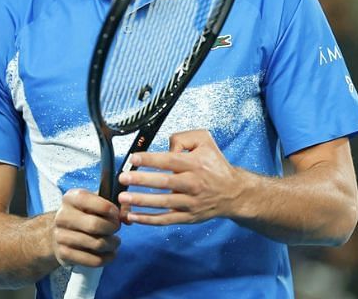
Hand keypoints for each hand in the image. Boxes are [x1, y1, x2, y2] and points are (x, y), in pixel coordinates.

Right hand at [52, 188, 121, 267]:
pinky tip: (110, 252)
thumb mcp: (95, 203)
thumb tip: (127, 217)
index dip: (108, 208)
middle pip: (95, 225)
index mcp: (70, 198)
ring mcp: (61, 236)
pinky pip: (94, 260)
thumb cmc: (84, 215)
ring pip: (97, 244)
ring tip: (114, 241)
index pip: (89, 201)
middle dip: (112, 228)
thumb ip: (115, 205)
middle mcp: (62, 216)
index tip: (115, 214)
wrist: (60, 232)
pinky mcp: (64, 253)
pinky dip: (108, 258)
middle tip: (116, 228)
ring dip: (112, 244)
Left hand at [116, 129, 244, 225]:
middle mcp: (193, 184)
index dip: (150, 159)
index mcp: (195, 164)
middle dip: (142, 180)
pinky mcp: (188, 216)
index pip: (170, 161)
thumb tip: (166, 146)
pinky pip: (166, 219)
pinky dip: (149, 219)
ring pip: (164, 203)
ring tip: (123, 198)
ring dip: (141, 201)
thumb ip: (183, 138)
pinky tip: (133, 216)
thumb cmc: (215, 164)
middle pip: (165, 182)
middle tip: (123, 178)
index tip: (133, 159)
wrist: (234, 192)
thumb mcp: (205, 141)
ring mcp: (191, 202)